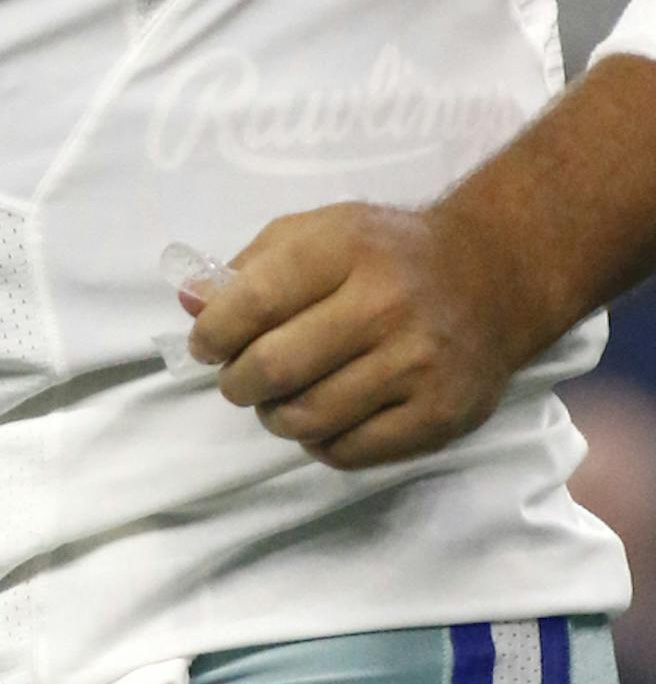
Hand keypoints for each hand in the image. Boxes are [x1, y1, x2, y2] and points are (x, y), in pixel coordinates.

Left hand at [181, 200, 526, 469]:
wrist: (493, 276)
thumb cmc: (387, 252)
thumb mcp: (319, 232)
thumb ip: (250, 266)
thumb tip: (192, 304)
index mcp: (346, 247)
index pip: (252, 302)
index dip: (213, 334)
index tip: (208, 344)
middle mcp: (384, 304)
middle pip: (273, 368)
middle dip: (237, 382)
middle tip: (240, 379)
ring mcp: (416, 363)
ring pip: (307, 418)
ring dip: (275, 416)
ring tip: (280, 399)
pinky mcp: (437, 414)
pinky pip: (349, 451)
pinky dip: (320, 442)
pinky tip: (325, 417)